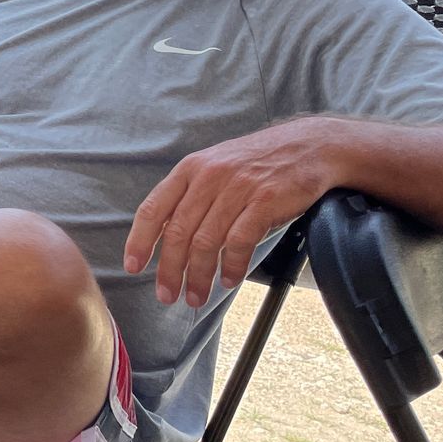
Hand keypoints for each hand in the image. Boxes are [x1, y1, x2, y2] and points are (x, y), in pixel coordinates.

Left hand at [124, 118, 343, 306]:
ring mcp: (237, 188)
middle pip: (178, 232)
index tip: (133, 266)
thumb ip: (190, 196)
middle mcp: (209, 177)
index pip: (153, 209)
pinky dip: (231, 265)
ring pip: (206, 241)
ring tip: (196, 296)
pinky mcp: (264, 200)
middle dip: (169, 270)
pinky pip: (240, 240)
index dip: (139, 241)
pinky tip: (228, 279)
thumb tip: (165, 237)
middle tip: (167, 295)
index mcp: (189, 169)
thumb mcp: (214, 167)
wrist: (309, 145)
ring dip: (199, 275)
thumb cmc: (257, 162)